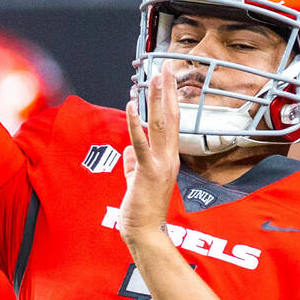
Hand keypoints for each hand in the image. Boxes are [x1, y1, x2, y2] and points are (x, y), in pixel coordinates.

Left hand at [119, 66, 179, 251]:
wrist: (146, 232)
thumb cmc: (142, 210)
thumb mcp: (137, 181)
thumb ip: (133, 165)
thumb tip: (128, 152)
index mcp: (168, 159)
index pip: (171, 123)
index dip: (170, 100)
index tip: (168, 80)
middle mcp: (169, 158)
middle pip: (170, 117)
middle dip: (167, 90)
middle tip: (167, 67)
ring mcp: (160, 164)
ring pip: (159, 125)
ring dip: (157, 99)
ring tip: (156, 77)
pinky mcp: (147, 172)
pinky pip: (140, 144)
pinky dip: (135, 124)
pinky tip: (131, 105)